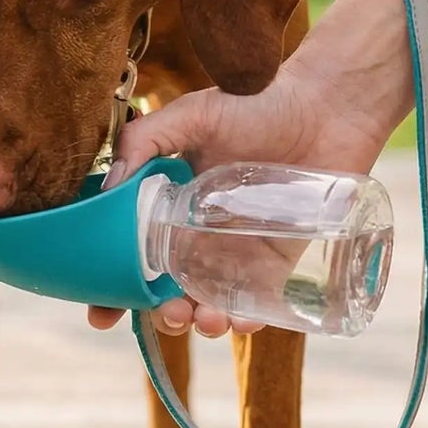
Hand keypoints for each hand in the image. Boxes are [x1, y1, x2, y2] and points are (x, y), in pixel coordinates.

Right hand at [87, 61, 388, 336]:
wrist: (327, 106)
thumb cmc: (255, 104)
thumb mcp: (190, 115)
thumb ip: (142, 142)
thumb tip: (108, 186)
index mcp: (164, 207)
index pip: (127, 255)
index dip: (109, 291)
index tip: (100, 316)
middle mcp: (193, 236)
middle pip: (162, 291)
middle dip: (158, 315)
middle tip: (168, 312)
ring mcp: (234, 253)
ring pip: (205, 304)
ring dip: (199, 323)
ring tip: (205, 319)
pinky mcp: (275, 263)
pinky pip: (254, 304)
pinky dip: (244, 321)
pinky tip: (239, 322)